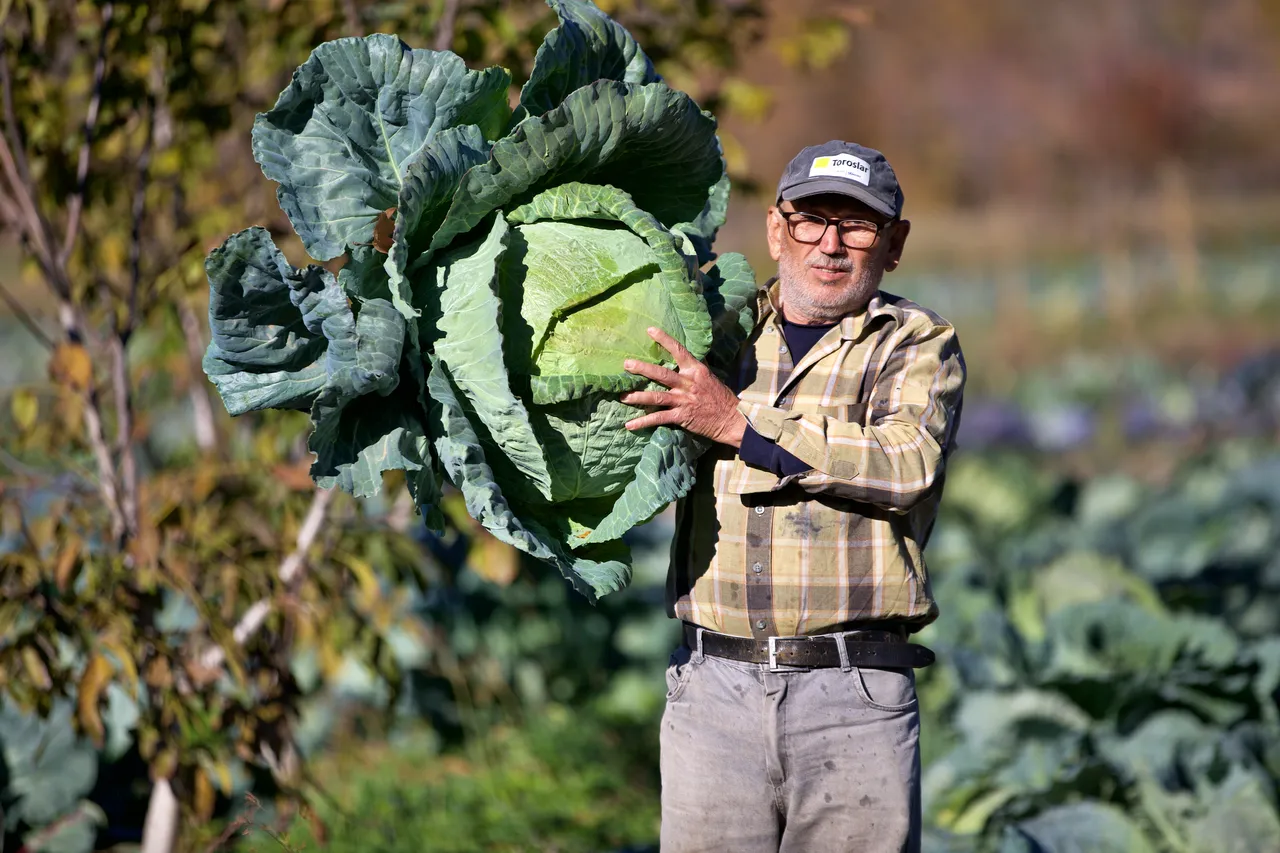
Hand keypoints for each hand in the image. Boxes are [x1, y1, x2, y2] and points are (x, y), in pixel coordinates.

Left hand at [620, 327, 746, 447]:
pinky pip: (659, 418)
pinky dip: (643, 422)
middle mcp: (688, 383)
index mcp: (695, 370)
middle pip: (662, 374)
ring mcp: (683, 400)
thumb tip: (685, 353)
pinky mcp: (681, 417)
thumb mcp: (709, 376)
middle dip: (643, 368)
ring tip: (622, 396)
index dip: (664, 339)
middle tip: (626, 364)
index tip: (650, 330)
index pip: (679, 351)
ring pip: (657, 397)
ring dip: (638, 396)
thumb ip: (696, 366)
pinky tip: (630, 425)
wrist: (731, 419)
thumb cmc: (720, 396)